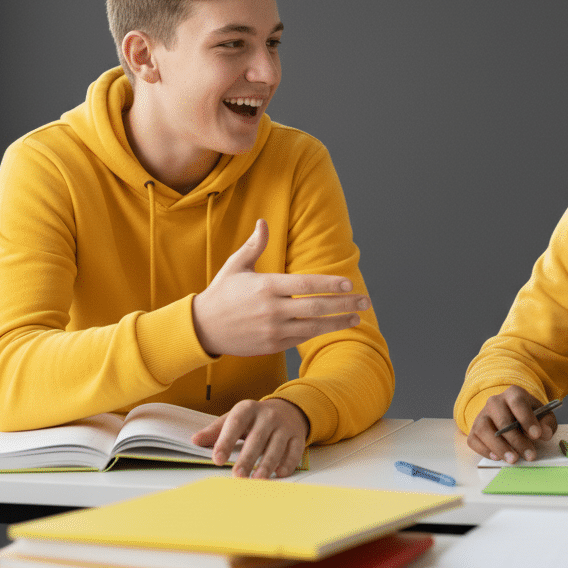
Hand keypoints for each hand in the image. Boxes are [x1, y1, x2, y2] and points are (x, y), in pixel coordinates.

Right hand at [191, 220, 370, 357]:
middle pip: (316, 307)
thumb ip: (254, 245)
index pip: (306, 284)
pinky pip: (302, 339)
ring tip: (357, 316)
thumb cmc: (222, 293)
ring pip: (314, 327)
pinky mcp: (272, 345)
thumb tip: (263, 222)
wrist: (202, 328)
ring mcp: (273, 329)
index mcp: (266, 286)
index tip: (349, 283)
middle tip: (364, 301)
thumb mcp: (236, 266)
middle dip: (344, 304)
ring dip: (338, 322)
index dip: (330, 283)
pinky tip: (335, 326)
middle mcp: (272, 309)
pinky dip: (320, 332)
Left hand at [191, 397, 308, 477]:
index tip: (217, 458)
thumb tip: (195, 441)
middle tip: (237, 476)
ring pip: (276, 446)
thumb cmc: (254, 419)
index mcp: (248, 409)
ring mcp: (285, 426)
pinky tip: (279, 473)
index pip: (235, 423)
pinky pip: (295, 451)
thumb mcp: (234, 418)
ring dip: (267, 464)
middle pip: (257, 438)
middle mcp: (268, 416)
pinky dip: (288, 463)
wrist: (287, 409)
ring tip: (257, 479)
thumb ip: (215, 431)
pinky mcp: (297, 436)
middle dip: (247, 458)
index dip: (225, 441)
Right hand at [466, 385, 558, 463]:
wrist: (510, 417)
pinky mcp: (473, 430)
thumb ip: (547, 422)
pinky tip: (497, 457)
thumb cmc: (527, 417)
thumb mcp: (542, 416)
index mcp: (513, 394)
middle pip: (502, 419)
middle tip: (530, 455)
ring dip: (499, 447)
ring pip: (484, 429)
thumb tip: (545, 433)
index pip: (518, 402)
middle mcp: (494, 402)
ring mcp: (482, 416)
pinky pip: (474, 440)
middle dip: (517, 439)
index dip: (527, 419)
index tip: (537, 435)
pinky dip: (485, 450)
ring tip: (513, 459)